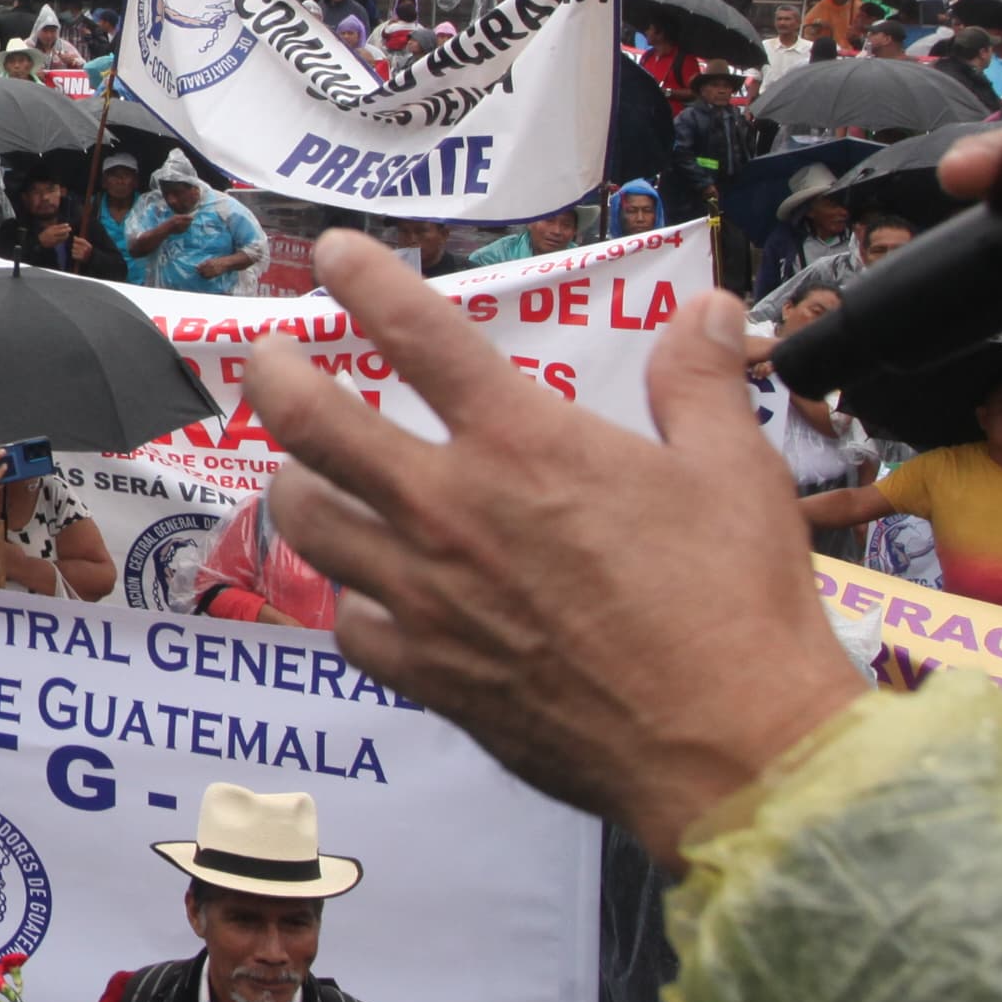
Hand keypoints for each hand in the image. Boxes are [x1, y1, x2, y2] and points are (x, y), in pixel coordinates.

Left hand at [253, 234, 854, 865]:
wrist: (729, 748)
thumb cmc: (735, 608)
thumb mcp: (734, 470)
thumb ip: (698, 382)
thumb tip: (708, 311)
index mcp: (523, 444)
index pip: (418, 333)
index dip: (364, 279)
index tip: (334, 253)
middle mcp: (452, 509)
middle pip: (313, 423)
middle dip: (273, 376)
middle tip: (266, 359)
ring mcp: (427, 595)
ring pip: (307, 522)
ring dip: (298, 487)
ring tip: (305, 474)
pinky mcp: (427, 673)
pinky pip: (350, 625)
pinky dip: (353, 604)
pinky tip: (370, 599)